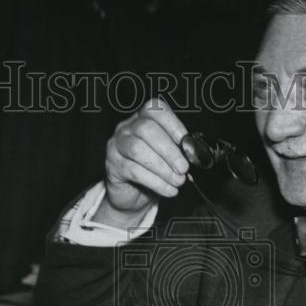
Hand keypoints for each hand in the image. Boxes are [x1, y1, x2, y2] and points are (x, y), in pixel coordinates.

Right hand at [95, 98, 190, 227]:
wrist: (134, 195)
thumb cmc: (153, 171)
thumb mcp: (168, 156)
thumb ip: (179, 149)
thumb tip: (193, 153)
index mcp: (142, 118)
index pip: (155, 110)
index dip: (173, 125)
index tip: (187, 143)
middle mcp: (126, 128)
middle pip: (146, 129)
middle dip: (169, 150)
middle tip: (183, 168)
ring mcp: (116, 145)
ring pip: (138, 149)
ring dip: (162, 167)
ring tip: (178, 180)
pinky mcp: (112, 166)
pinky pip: (134, 171)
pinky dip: (156, 182)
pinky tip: (169, 190)